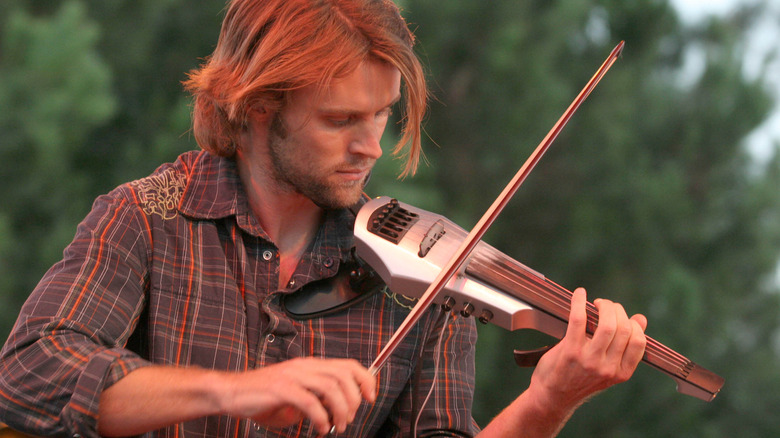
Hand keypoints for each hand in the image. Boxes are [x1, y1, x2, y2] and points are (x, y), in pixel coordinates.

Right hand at [220, 357, 375, 434]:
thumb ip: (315, 401)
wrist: (230, 393)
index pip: (347, 365)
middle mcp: (304, 366)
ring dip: (340, 409)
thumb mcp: (295, 398)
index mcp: (310, 366)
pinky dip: (320, 418)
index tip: (370, 398)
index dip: (365, 380)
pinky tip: (320, 428)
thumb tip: (333, 412)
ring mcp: (293, 375)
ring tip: (337, 427)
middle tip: (349, 419)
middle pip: (343, 375)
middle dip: (354, 399)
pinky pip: (309, 402)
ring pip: (330, 386)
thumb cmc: (262, 397)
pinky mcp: (280, 388)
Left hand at [529, 288, 646, 413]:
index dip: (633, 323)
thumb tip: (641, 319)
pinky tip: (580, 294)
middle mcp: (608, 368)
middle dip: (617, 310)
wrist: (552, 396)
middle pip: (623, 329)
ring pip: (607, 324)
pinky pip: (579, 319)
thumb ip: (625, 347)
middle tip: (606, 306)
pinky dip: (579, 302)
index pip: (639, 342)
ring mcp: (590, 360)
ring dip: (604, 306)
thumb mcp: (608, 369)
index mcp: (621, 373)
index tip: (622, 316)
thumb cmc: (580, 379)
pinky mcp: (571, 351)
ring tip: (597, 303)